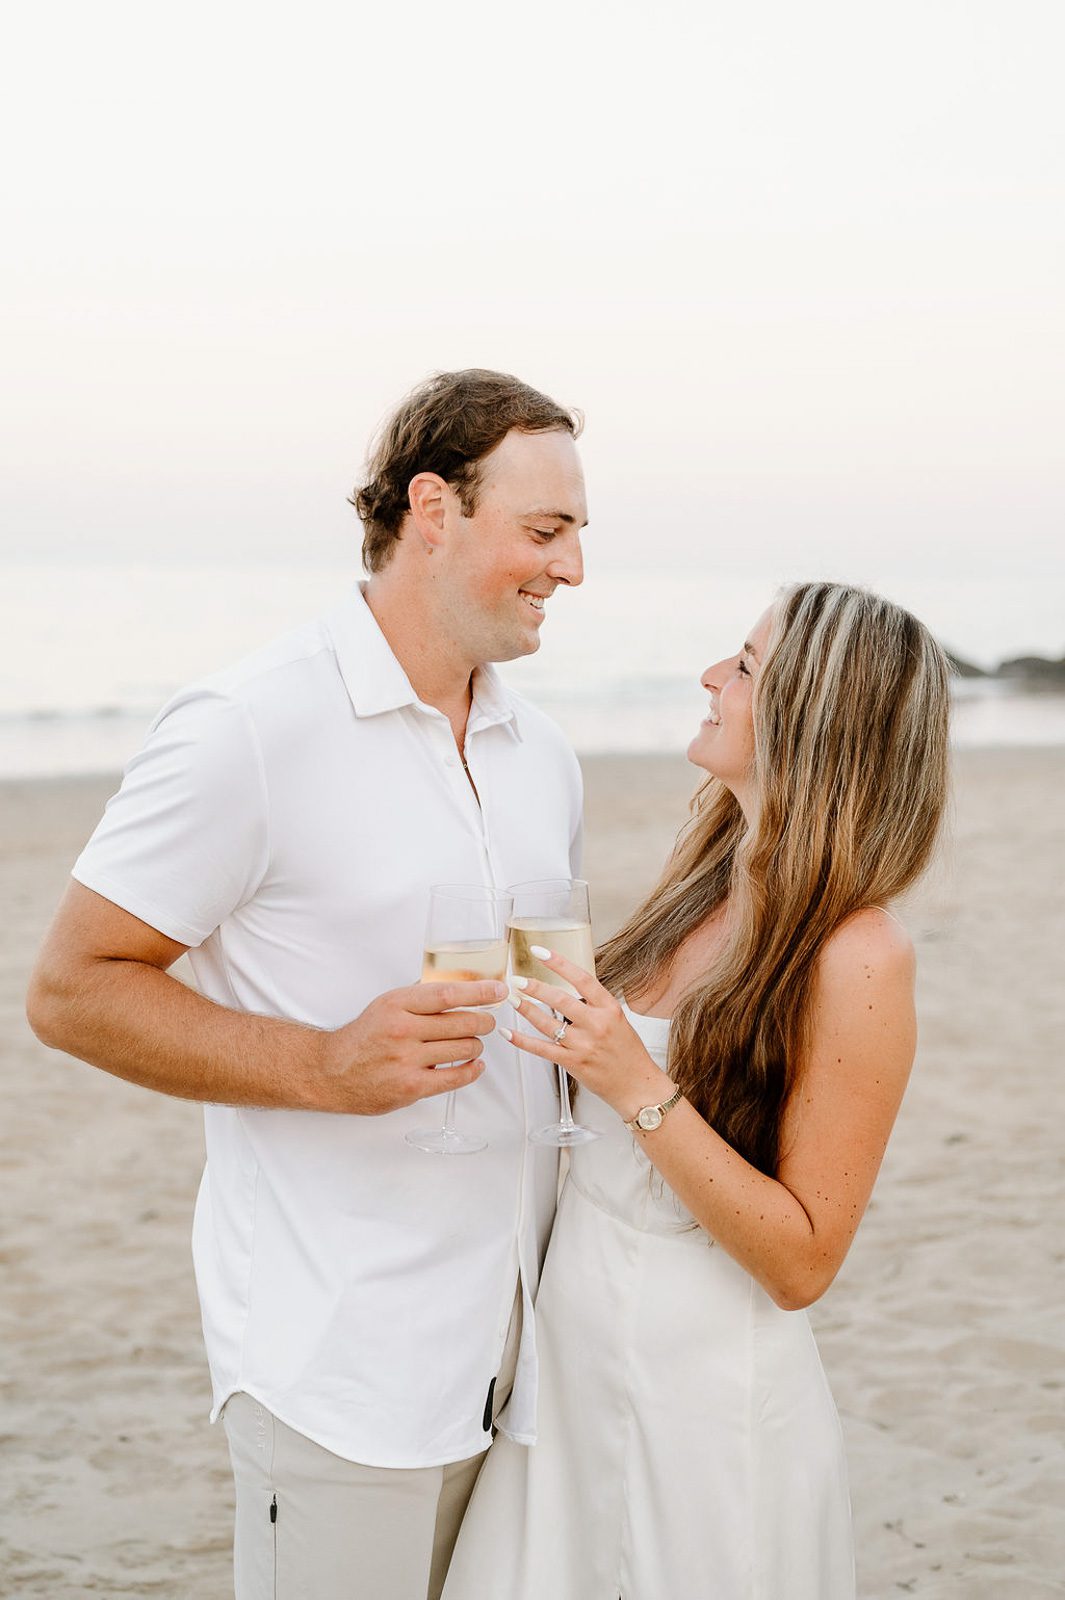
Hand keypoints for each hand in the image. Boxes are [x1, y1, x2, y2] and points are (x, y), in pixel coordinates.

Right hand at [317, 980, 506, 1114]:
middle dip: (484, 1021)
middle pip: (463, 1022)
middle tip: (487, 1021)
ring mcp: (407, 1060)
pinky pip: (456, 1077)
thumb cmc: (364, 1037)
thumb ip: (420, 998)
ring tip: (472, 1043)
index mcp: (397, 1005)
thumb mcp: (386, 1005)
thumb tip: (461, 986)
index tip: (498, 990)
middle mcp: (402, 1030)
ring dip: (476, 1045)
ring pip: (464, 1048)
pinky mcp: (411, 1087)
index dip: (479, 992)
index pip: (448, 994)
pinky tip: (474, 1065)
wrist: (332, 1072)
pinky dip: (472, 1070)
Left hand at [502, 951, 671, 1119]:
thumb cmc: (629, 1054)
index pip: (582, 978)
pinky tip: (509, 1033)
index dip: (559, 963)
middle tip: (518, 979)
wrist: (637, 1086)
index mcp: (609, 1009)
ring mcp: (583, 1044)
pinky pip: (541, 1049)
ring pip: (547, 1023)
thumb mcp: (618, 1020)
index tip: (541, 953)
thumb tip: (570, 989)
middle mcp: (596, 1024)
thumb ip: (595, 1006)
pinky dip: (522, 1040)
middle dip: (535, 987)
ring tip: (513, 999)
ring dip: (526, 1009)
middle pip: (560, 999)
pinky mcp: (573, 1062)